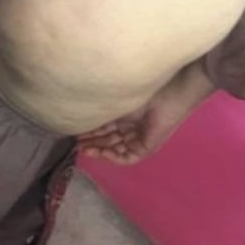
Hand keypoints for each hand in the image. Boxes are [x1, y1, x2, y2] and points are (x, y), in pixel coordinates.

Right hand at [79, 60, 215, 164]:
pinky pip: (129, 157)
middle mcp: (130, 126)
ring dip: (99, 150)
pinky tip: (103, 152)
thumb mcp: (118, 98)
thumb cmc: (147, 87)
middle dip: (90, 142)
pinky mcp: (147, 147)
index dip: (88, 130)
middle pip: (107, 138)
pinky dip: (115, 157)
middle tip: (74, 143)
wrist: (172, 90)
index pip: (103, 125)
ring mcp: (139, 137)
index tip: (72, 130)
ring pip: (115, 148)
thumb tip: (80, 110)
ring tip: (84, 149)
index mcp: (125, 113)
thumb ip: (103, 106)